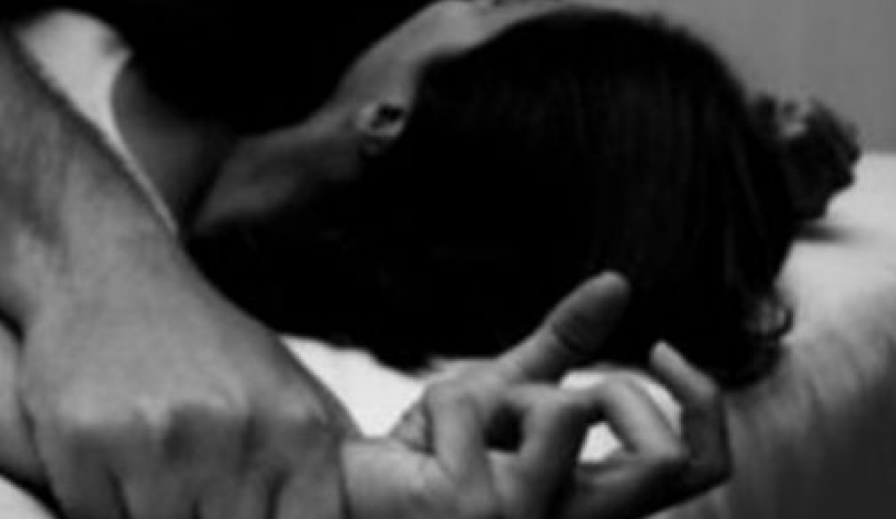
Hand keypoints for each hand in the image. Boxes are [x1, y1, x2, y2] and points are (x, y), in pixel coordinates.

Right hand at [19, 260, 355, 518]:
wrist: (116, 278)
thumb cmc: (211, 347)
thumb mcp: (294, 391)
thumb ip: (332, 463)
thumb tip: (360, 515)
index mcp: (298, 428)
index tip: (252, 507)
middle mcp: (234, 431)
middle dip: (211, 518)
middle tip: (200, 486)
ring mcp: (160, 438)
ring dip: (154, 514)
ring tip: (158, 470)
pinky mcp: (84, 440)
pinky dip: (102, 507)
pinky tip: (112, 464)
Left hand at [344, 273, 728, 518]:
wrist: (352, 495)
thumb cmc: (432, 454)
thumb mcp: (504, 390)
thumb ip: (564, 344)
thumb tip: (618, 282)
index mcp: (594, 500)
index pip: (699, 467)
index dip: (702, 404)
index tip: (658, 348)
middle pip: (667, 460)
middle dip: (620, 392)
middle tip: (568, 390)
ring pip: (566, 409)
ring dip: (511, 391)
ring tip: (467, 423)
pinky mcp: (473, 508)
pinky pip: (475, 404)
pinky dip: (449, 401)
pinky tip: (422, 442)